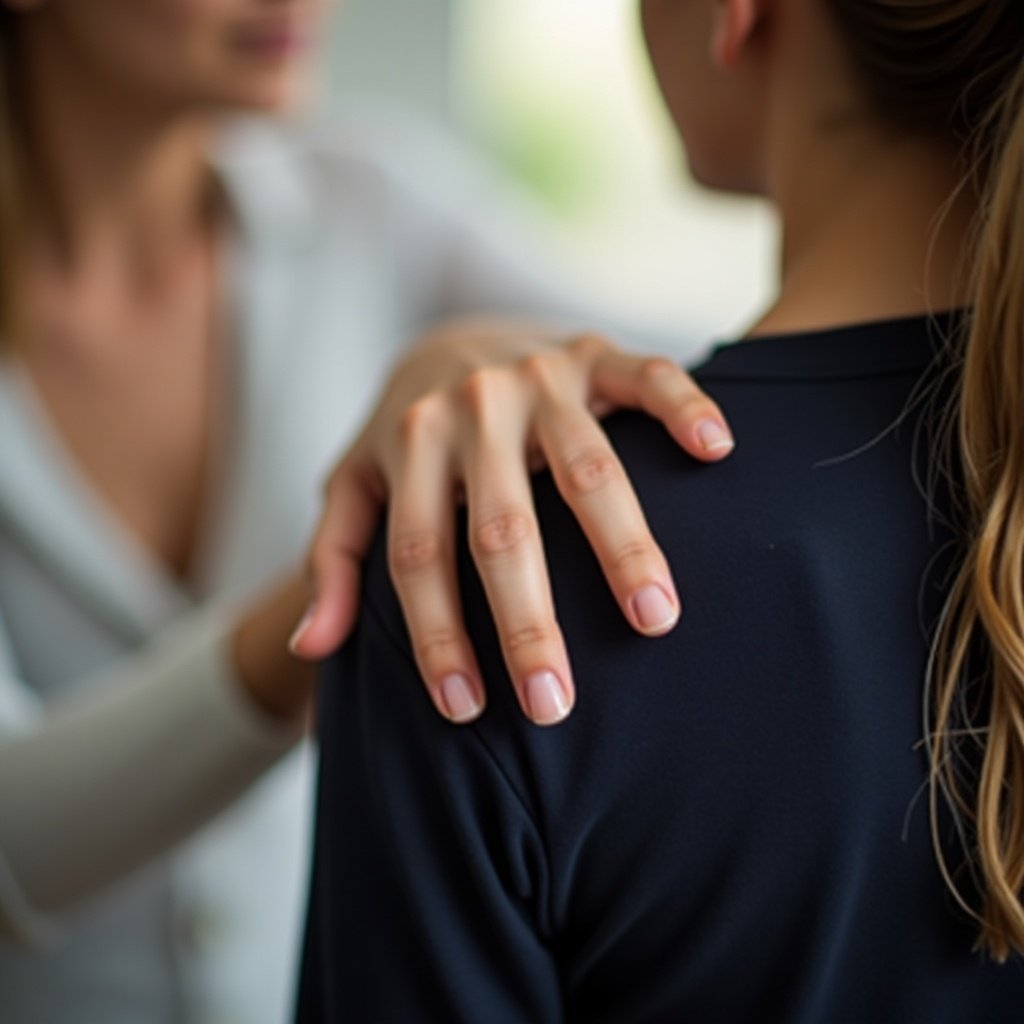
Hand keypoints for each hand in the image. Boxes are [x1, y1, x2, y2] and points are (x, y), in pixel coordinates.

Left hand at [289, 317, 733, 725]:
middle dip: (527, 620)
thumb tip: (314, 648)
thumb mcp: (354, 485)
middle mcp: (473, 408)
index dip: (437, 637)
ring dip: (621, 543)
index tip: (462, 712)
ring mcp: (538, 376)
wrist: (448, 335)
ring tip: (656, 620)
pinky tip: (717, 452)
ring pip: (585, 465)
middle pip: (502, 526)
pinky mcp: (592, 352)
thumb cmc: (404, 433)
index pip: (420, 555)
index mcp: (410, 444)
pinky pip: (645, 376)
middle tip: (554, 704)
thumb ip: (333, 559)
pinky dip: (683, 407)